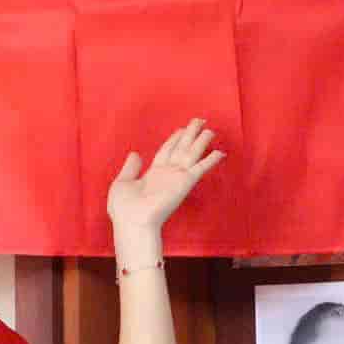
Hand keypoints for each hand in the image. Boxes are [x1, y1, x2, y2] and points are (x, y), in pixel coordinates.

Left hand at [106, 118, 224, 236]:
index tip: (182, 129)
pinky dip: (210, 160)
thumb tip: (135, 153)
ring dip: (201, 141)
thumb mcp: (123, 182)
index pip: (166, 151)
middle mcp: (167, 174)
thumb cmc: (124, 208)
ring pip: (191, 154)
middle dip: (190, 134)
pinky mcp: (184, 183)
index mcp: (152, 173)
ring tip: (210, 129)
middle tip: (200, 121)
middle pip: (181, 148)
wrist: (132, 222)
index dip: (174, 139)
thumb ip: (131, 168)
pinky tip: (220, 152)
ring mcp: (176, 177)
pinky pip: (200, 168)